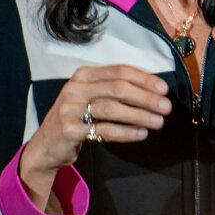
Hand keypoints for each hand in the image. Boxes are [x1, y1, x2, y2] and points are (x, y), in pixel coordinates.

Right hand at [20, 64, 170, 210]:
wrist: (47, 144)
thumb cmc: (77, 117)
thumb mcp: (90, 96)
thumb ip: (114, 88)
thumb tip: (152, 86)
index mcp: (84, 75)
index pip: (119, 71)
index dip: (144, 78)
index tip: (164, 89)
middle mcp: (75, 88)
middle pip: (117, 88)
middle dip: (146, 97)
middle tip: (166, 107)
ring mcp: (70, 108)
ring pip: (112, 108)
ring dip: (139, 115)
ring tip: (159, 122)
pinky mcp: (69, 129)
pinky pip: (103, 129)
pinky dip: (126, 132)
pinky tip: (141, 133)